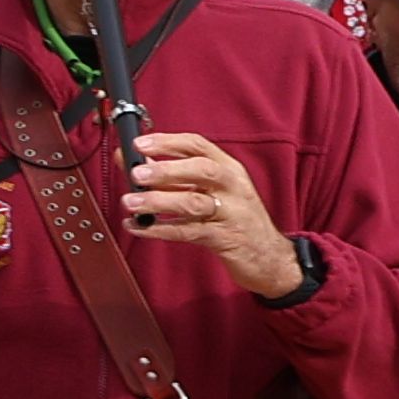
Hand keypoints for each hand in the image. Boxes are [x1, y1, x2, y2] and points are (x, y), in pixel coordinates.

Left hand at [121, 129, 301, 296]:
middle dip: (166, 170)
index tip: (140, 143)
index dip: (167, 142)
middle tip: (136, 173)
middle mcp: (232, 186)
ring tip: (131, 202)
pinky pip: (189, 232)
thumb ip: (172, 176)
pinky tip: (139, 227)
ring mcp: (231, 213)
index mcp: (228, 169)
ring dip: (158, 201)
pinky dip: (160, 229)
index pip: (198, 146)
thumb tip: (132, 161)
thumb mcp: (210, 191)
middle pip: (201, 170)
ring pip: (193, 202)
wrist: (268, 256)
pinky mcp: (224, 239)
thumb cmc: (234, 218)